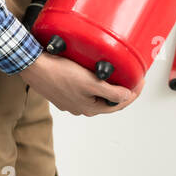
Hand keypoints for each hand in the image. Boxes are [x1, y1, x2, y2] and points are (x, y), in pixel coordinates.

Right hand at [18, 52, 143, 115]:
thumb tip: (126, 97)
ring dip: (108, 86)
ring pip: (96, 94)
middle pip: (108, 100)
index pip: (118, 104)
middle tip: (132, 77)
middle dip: (122, 90)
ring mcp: (72, 100)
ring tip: (117, 74)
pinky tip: (95, 72)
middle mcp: (81, 107)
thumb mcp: (90, 83)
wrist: (34, 67)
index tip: (141, 81)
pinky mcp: (64, 90)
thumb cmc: (59, 73)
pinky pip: (85, 88)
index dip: (133, 93)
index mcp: (90, 108)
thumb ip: (110, 92)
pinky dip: (94, 82)